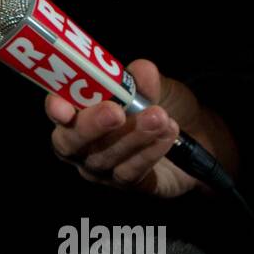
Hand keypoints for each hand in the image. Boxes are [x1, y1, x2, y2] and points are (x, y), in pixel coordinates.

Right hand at [45, 59, 235, 198]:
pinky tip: (167, 133)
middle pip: (70, 142)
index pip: (58, 111)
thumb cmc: (164, 105)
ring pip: (104, 157)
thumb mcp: (155, 86)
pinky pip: (131, 172)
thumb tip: (141, 70)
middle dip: (90, 126)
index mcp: (79, 112)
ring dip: (132, 135)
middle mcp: (82, 144)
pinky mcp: (127, 184)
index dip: (55, 108)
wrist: (198, 134)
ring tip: (158, 117)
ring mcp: (102, 168)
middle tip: (115, 112)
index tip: (62, 105)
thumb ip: (141, 80)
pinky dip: (149, 151)